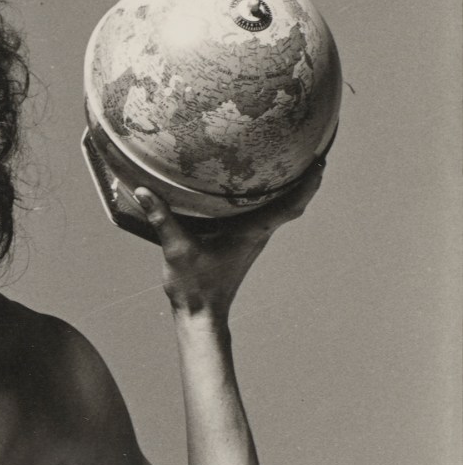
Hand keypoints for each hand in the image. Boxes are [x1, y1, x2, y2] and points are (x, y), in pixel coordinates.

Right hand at [131, 160, 324, 318]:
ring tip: (289, 161)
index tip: (320, 162)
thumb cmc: (195, 287)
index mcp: (251, 232)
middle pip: (292, 203)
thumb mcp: (176, 250)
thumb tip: (143, 189)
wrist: (201, 315)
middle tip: (311, 150)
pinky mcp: (242, 244)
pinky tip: (255, 188)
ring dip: (288, 188)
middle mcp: (258, 234)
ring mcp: (252, 239)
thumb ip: (162, 218)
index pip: (291, 206)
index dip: (308, 184)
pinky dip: (268, 199)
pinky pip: (263, 215)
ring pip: (278, 209)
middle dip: (304, 178)